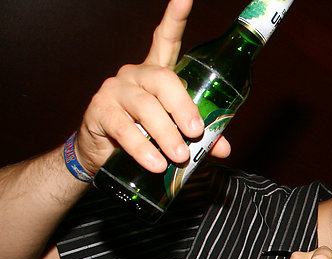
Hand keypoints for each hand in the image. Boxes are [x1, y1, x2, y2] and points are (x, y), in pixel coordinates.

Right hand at [75, 0, 230, 175]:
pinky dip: (143, 148)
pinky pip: (124, 128)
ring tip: (180, 156)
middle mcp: (136, 75)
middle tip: (196, 132)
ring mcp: (116, 90)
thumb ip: (202, 137)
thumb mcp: (177, 135)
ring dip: (166, 133)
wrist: (103, 157)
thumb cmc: (146, 137)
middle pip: (164, 80)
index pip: (167, 38)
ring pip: (146, 106)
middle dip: (184, 107)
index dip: (175, 16)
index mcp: (158, 73)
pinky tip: (155, 163)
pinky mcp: (100, 111)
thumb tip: (223, 148)